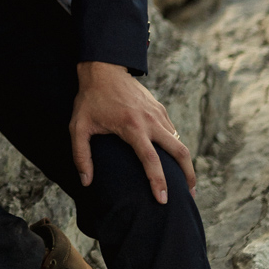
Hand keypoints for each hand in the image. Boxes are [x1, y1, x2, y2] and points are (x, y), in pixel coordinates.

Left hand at [70, 61, 195, 203]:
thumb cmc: (89, 99)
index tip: (163, 199)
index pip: (151, 160)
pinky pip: (173, 132)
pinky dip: (176, 147)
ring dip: (185, 162)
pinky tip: (172, 160)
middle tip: (189, 195)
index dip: (159, 181)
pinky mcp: (160, 109)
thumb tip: (86, 182)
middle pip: (179, 151)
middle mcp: (150, 121)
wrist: (104, 69)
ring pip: (179, 142)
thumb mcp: (78, 127)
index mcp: (132, 127)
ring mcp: (158, 114)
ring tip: (185, 182)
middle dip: (188, 175)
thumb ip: (81, 156)